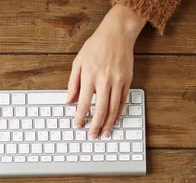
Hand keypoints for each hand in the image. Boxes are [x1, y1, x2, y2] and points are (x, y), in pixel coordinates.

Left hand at [67, 5, 145, 138]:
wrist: (117, 33)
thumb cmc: (96, 46)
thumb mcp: (78, 62)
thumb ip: (72, 83)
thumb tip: (68, 100)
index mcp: (89, 76)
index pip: (83, 103)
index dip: (80, 117)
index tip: (78, 125)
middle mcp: (104, 80)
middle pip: (100, 110)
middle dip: (96, 125)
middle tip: (92, 135)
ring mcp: (118, 81)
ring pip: (113, 108)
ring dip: (109, 123)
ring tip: (105, 133)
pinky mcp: (127, 81)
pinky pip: (123, 101)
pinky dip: (119, 113)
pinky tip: (115, 120)